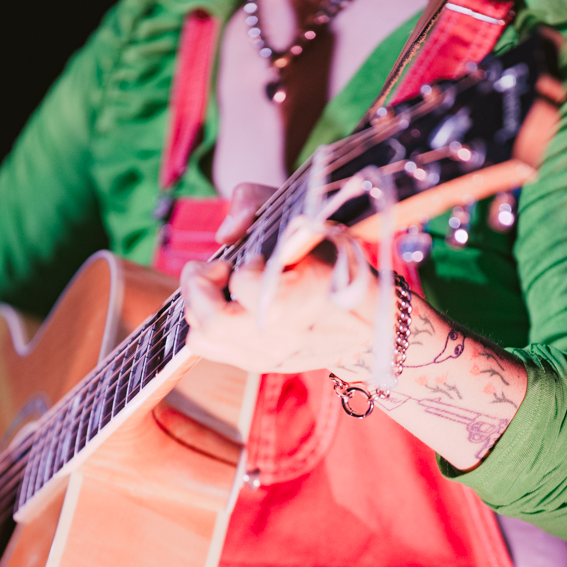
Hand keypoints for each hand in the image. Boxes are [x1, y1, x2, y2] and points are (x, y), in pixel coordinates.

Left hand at [182, 182, 376, 373]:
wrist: (369, 317)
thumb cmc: (336, 262)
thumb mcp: (306, 217)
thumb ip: (256, 202)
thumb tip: (225, 234)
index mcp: (305, 298)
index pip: (246, 284)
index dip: (241, 264)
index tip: (257, 256)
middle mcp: (286, 335)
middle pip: (213, 322)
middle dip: (198, 287)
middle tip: (212, 269)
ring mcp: (272, 356)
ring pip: (203, 338)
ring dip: (199, 306)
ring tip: (220, 287)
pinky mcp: (261, 364)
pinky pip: (210, 349)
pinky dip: (206, 324)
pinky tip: (227, 305)